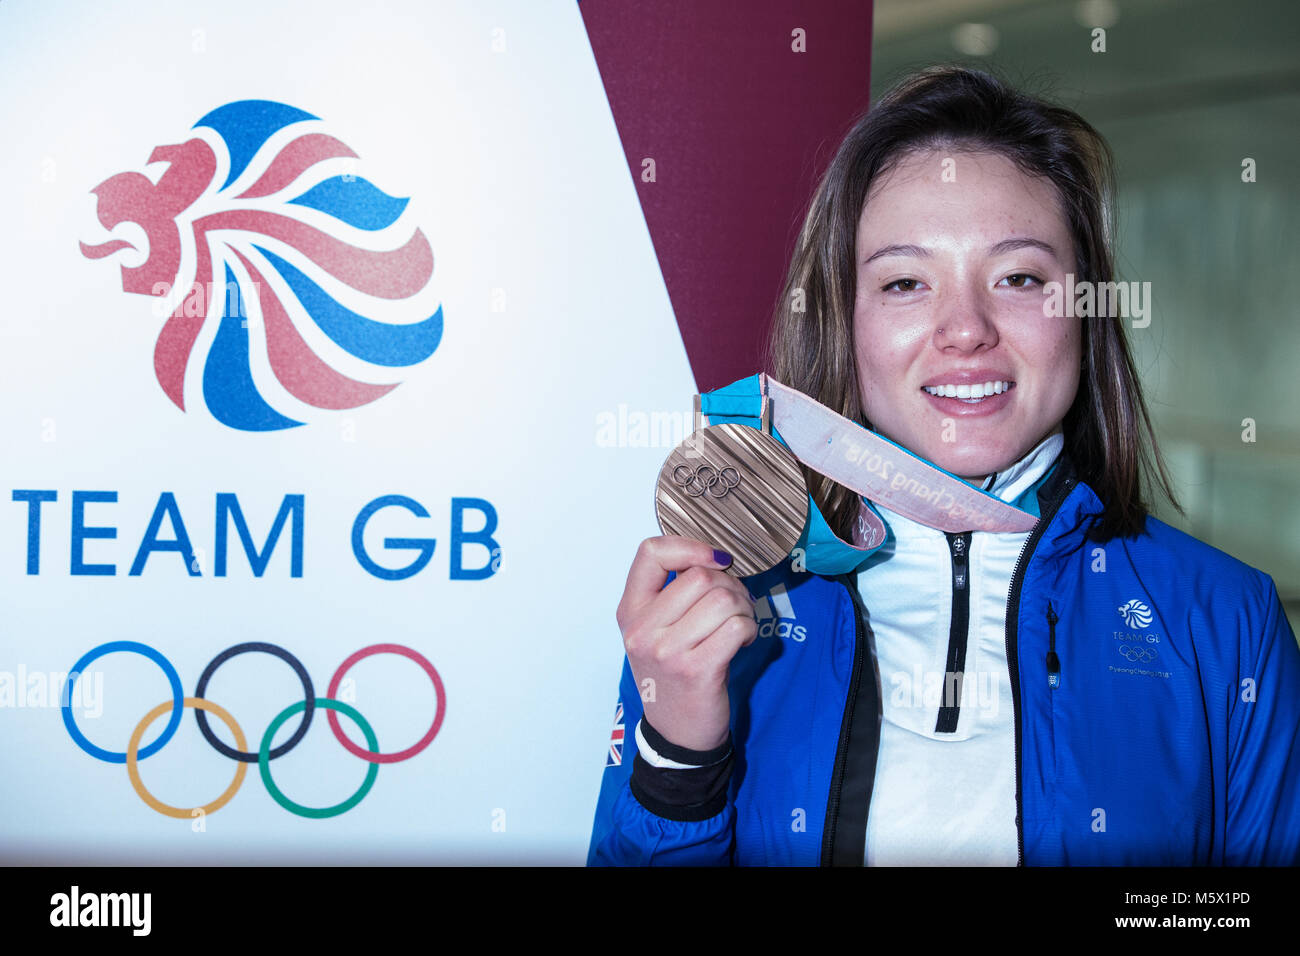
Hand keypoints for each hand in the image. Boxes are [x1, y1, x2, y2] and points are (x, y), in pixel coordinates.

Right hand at [615, 535, 757, 752]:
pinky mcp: (697, 670)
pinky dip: (749, 628)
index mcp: (629, 612)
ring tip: (740, 624)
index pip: (650, 553)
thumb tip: (716, 560)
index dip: (690, 547)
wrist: (676, 733)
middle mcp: (642, 630)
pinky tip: (743, 641)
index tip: (715, 561)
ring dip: (743, 608)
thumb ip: (670, 594)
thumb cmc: (671, 676)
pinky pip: (737, 626)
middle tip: (736, 605)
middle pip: (699, 576)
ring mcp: (667, 651)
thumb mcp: (653, 632)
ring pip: (723, 599)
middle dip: (730, 585)